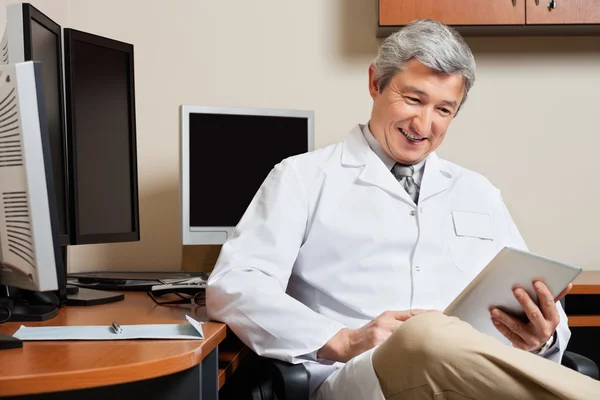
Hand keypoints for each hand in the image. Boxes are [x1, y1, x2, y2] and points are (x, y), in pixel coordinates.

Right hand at [317, 309, 435, 362]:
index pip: (411, 313)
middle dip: (426, 325)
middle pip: (411, 322)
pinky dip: (404, 348)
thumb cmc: (365, 335)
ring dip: (418, 337)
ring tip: (433, 341)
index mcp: (388, 316)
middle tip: (442, 327)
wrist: (347, 343)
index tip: (440, 314)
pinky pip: (394, 346)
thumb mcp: (381, 323)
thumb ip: (396, 323)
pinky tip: (415, 353)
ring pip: (404, 333)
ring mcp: (382, 333)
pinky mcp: (377, 343)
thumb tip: (417, 325)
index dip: (426, 314)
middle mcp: (386, 322)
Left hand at [490, 281, 571, 351]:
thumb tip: (567, 284)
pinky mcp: (521, 345)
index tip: (536, 282)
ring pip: (517, 326)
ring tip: (494, 309)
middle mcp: (544, 329)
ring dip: (505, 317)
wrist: (539, 344)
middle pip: (533, 314)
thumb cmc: (542, 322)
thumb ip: (554, 297)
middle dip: (525, 301)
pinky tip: (494, 319)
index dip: (543, 293)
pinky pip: (509, 335)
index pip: (549, 304)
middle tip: (516, 290)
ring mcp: (532, 339)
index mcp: (552, 319)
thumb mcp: (549, 312)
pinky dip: (500, 326)